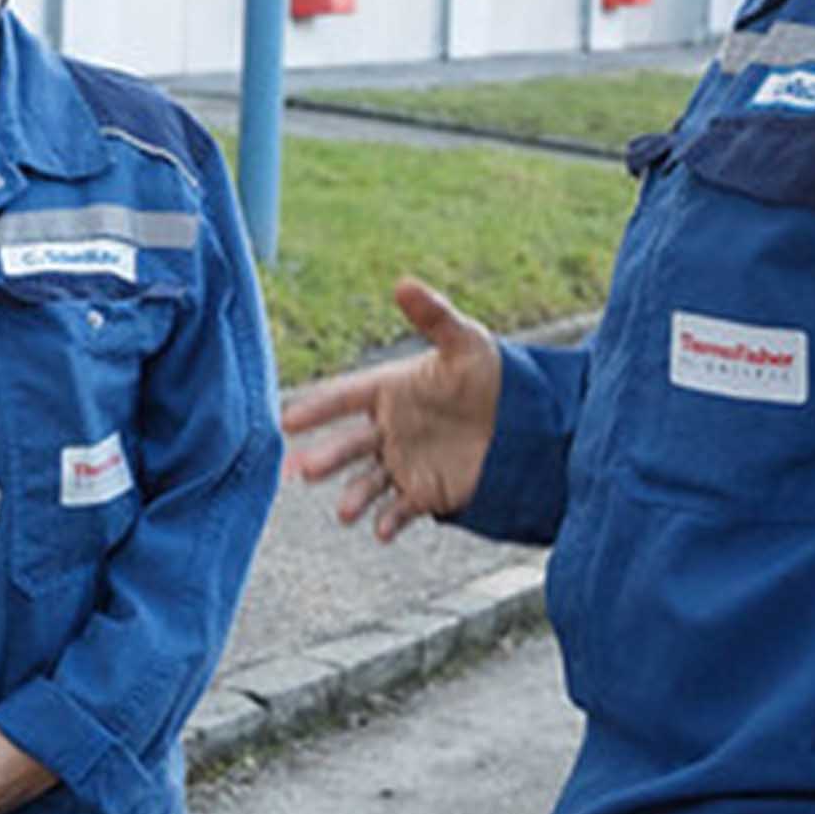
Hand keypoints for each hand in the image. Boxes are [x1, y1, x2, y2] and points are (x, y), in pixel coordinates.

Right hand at [280, 278, 502, 540]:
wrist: (527, 420)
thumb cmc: (491, 373)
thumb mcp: (465, 342)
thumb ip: (433, 316)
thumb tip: (403, 283)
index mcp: (389, 390)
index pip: (343, 397)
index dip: (316, 408)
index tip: (286, 420)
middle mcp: (389, 429)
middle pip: (347, 445)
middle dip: (323, 457)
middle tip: (300, 470)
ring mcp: (404, 462)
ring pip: (367, 481)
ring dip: (353, 496)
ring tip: (345, 512)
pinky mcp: (426, 492)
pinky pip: (401, 508)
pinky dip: (389, 520)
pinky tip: (381, 530)